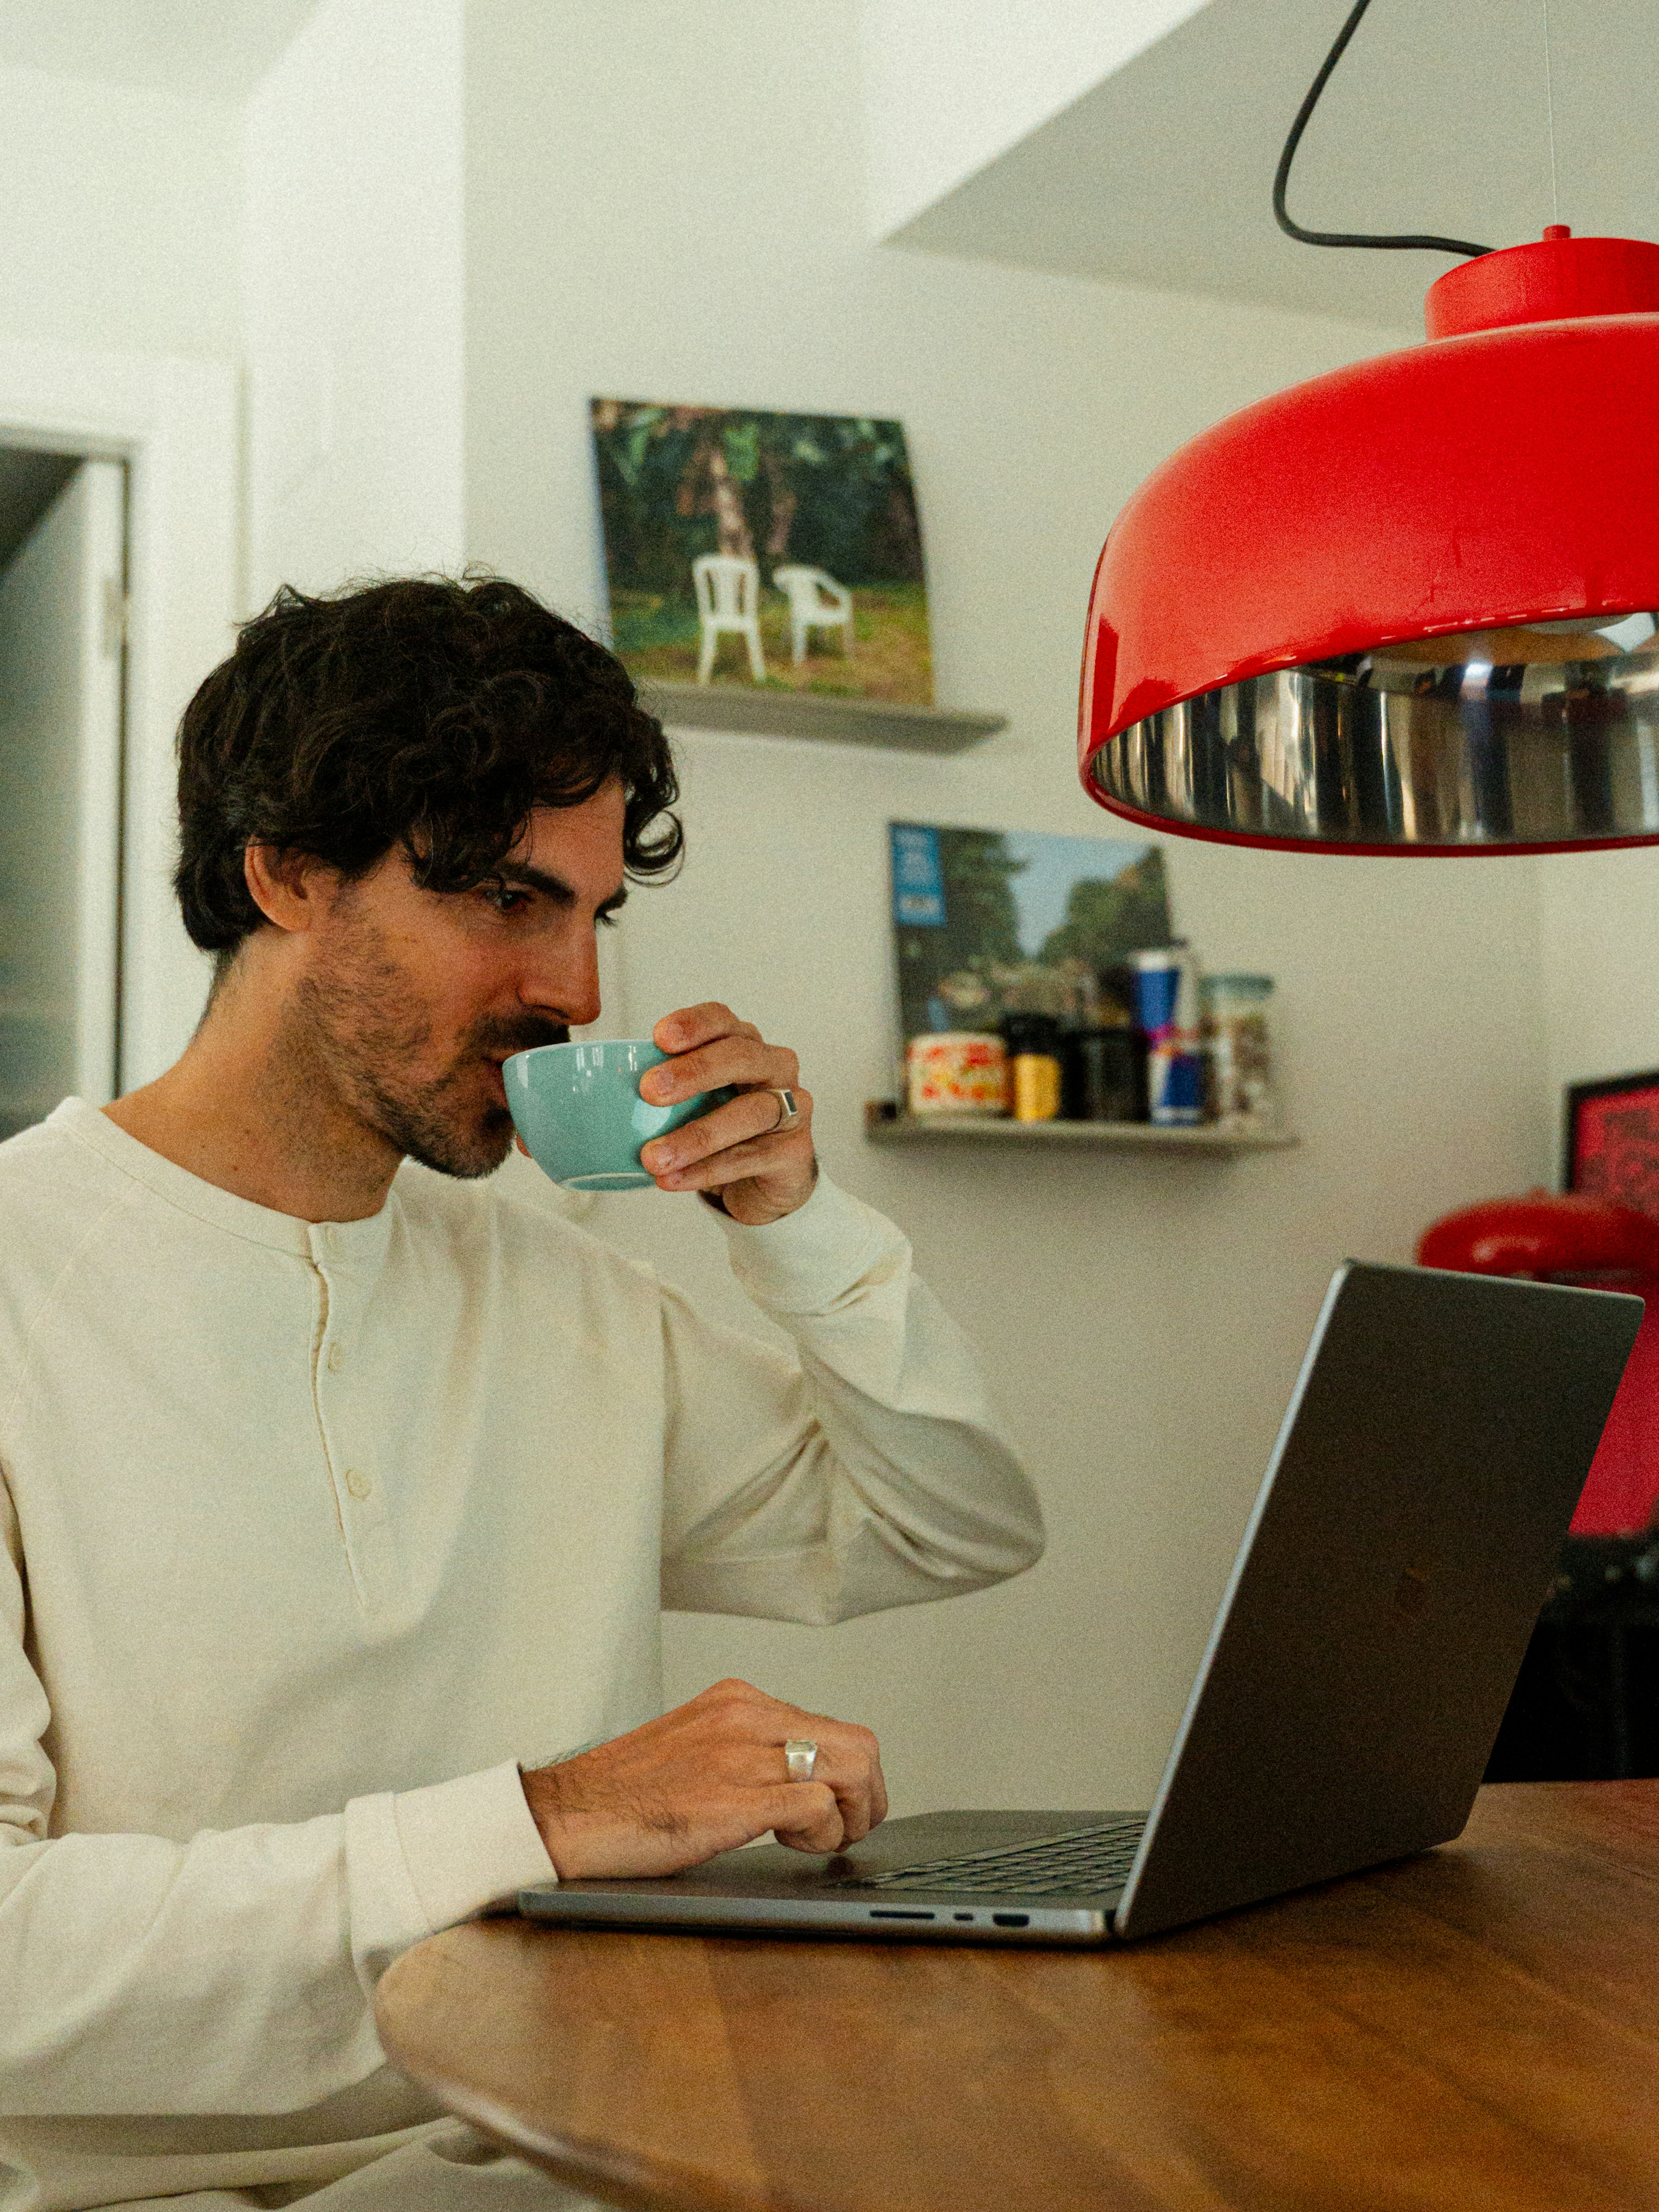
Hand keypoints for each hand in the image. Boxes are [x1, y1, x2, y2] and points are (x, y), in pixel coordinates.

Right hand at [520, 1678, 887, 1878]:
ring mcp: (740, 1753)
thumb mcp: (696, 1750)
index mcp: (736, 1700)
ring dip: (852, 1816)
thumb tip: (800, 1780)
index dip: (850, 1777)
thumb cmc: (624, 1798)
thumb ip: (745, 1752)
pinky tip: (792, 1848)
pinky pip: (817, 1804)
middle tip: (847, 1832)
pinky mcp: (733, 1797)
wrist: (565, 1817)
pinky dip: (823, 1834)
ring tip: (821, 1843)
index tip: (838, 1810)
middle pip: (857, 1743)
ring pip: (850, 1767)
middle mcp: (745, 1714)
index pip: (832, 1726)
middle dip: (869, 1797)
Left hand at [636, 1003, 816, 1225]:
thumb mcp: (688, 1106)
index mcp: (743, 1045)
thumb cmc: (720, 1132)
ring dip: (697, 1135)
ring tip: (654, 1157)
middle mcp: (773, 1068)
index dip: (694, 1024)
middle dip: (695, 1071)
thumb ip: (651, 1097)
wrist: (763, 1185)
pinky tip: (674, 1179)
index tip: (658, 1038)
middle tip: (649, 1091)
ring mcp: (790, 1109)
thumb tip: (569, 1114)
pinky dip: (708, 1170)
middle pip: (741, 1056)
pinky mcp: (794, 1151)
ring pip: (750, 1112)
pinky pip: (751, 1157)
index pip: (723, 1020)